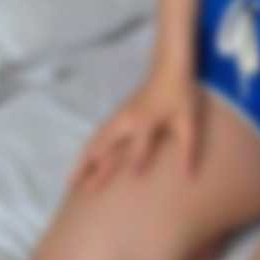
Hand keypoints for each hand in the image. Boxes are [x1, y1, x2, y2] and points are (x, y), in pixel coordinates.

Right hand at [65, 68, 204, 192]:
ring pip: (96, 141)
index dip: (137, 163)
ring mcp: (119, 116)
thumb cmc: (181, 95)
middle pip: (106, 146)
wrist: (168, 67)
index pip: (139, 147)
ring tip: (69, 182)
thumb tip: (190, 177)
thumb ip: (188, 150)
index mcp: (146, 121)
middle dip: (95, 169)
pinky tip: (81, 162)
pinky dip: (87, 149)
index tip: (130, 181)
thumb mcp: (189, 121)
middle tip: (83, 192)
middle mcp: (127, 120)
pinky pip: (97, 134)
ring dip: (83, 160)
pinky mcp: (117, 114)